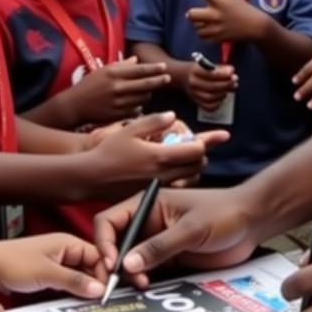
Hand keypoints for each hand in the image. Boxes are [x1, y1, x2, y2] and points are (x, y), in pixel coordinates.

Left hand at [0, 233, 105, 298]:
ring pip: (77, 276)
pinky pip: (64, 283)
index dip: (105, 273)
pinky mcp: (44, 274)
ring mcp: (54, 262)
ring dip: (82, 289)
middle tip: (100, 303)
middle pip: (89, 266)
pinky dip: (69, 292)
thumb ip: (75, 281)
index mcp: (68, 242)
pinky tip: (71, 303)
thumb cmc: (12, 263)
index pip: (98, 256)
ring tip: (88, 305)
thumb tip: (100, 289)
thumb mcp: (47, 273)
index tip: (108, 293)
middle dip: (95, 282)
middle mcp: (64, 250)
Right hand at [58, 57, 169, 126]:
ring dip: (148, 94)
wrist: (75, 106)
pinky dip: (140, 106)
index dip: (154, 69)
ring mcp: (118, 103)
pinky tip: (138, 103)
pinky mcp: (117, 115)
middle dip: (159, 81)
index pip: (139, 70)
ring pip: (143, 98)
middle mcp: (117, 88)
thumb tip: (137, 60)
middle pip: (145, 84)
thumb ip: (121, 65)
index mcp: (113, 74)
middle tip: (168, 78)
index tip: (164, 67)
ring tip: (149, 91)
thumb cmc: (90, 85)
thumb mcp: (103, 71)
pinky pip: (136, 110)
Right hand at [83, 112, 228, 198]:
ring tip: (188, 157)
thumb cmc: (109, 150)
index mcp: (160, 155)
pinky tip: (174, 170)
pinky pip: (177, 187)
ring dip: (194, 167)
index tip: (220, 136)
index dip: (207, 141)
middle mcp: (163, 174)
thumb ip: (155, 121)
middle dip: (201, 154)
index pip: (196, 150)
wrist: (91, 177)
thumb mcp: (130, 129)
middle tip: (198, 145)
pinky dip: (182, 178)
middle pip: (198, 165)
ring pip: (190, 178)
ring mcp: (158, 186)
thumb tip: (174, 116)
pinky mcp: (153, 194)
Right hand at [94, 187, 258, 288]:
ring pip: (128, 261)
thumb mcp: (191, 228)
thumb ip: (160, 246)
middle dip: (111, 263)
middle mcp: (148, 223)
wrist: (252, 222)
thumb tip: (126, 265)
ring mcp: (157, 242)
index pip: (110, 220)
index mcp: (148, 204)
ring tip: (139, 286)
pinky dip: (141, 282)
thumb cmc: (224, 213)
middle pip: (115, 244)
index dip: (104, 242)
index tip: (111, 263)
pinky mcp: (168, 259)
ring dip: (127, 276)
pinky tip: (145, 289)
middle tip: (114, 284)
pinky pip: (146, 272)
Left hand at [184, 0, 267, 43]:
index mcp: (221, 1)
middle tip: (194, 14)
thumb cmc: (242, 8)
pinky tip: (209, 30)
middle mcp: (217, 14)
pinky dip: (203, 34)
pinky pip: (202, 37)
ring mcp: (217, 27)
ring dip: (198, 25)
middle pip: (192, 14)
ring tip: (204, 23)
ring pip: (196, 27)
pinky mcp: (218, 38)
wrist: (255, 26)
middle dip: (191, 14)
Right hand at [186, 60, 238, 109]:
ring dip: (223, 93)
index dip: (223, 74)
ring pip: (210, 98)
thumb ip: (220, 68)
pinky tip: (222, 96)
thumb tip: (231, 72)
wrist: (186, 77)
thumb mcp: (209, 64)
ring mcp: (194, 94)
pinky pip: (209, 107)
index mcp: (195, 71)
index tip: (232, 72)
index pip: (210, 74)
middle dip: (226, 84)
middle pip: (212, 87)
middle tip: (234, 81)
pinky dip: (218, 103)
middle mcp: (193, 83)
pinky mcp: (197, 103)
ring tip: (230, 88)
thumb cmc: (202, 69)